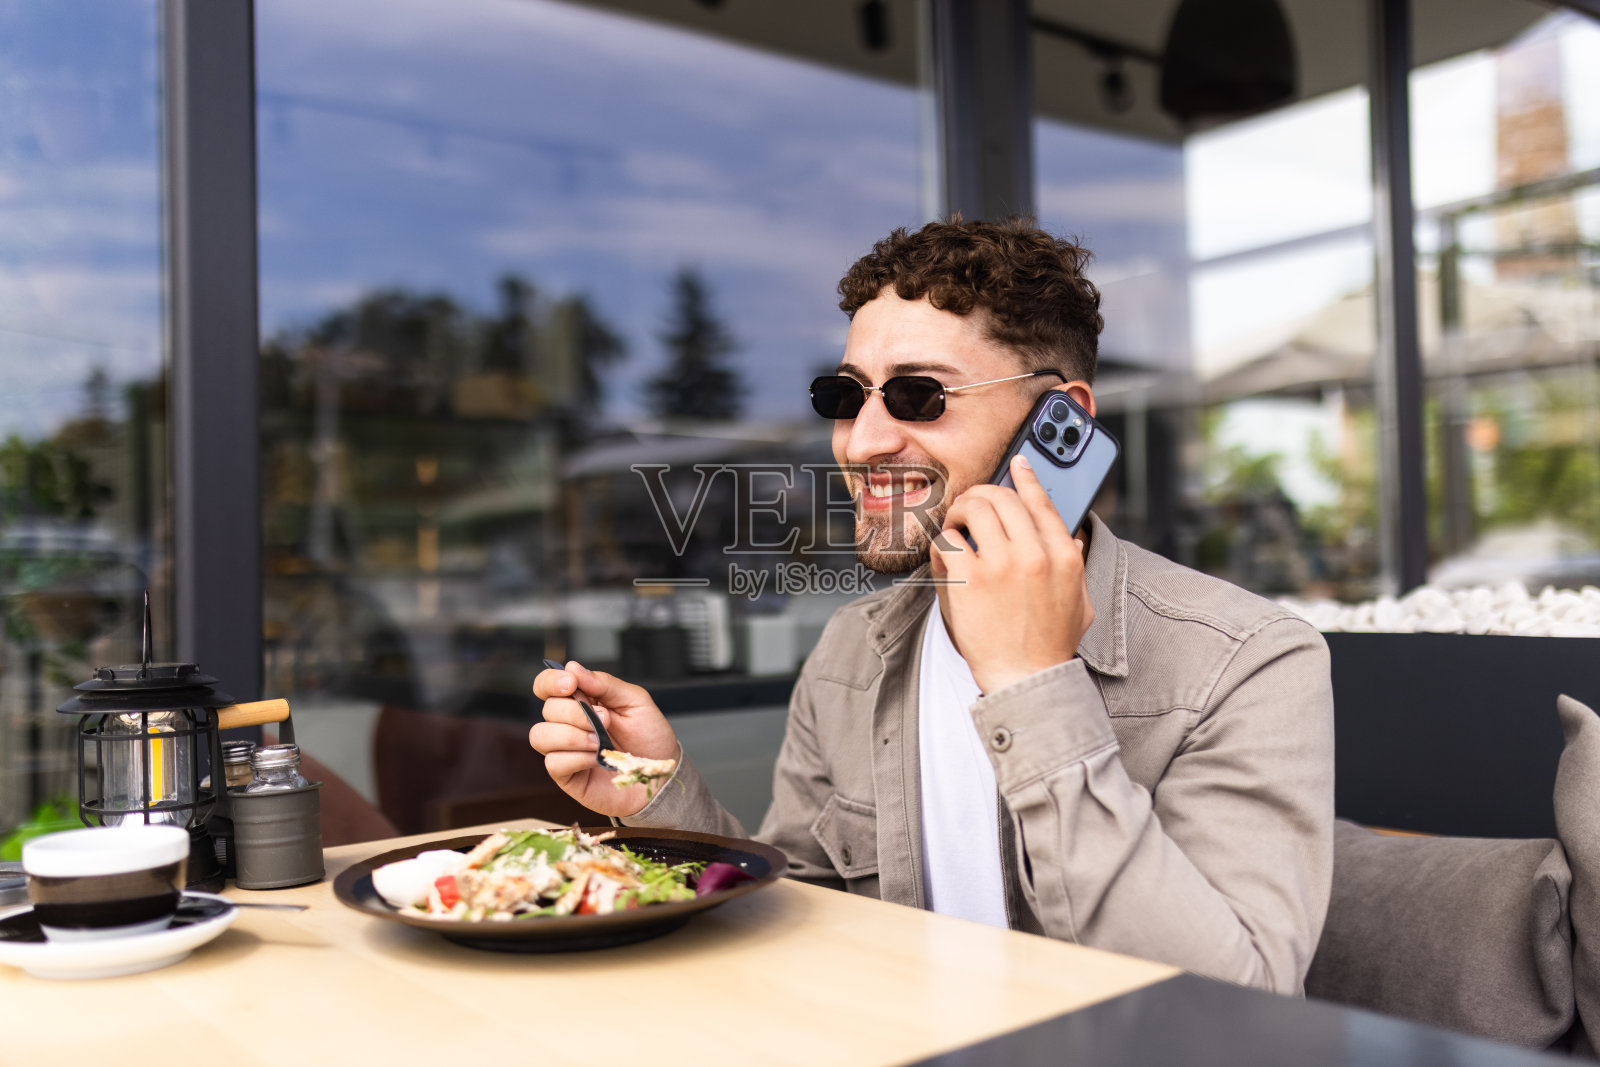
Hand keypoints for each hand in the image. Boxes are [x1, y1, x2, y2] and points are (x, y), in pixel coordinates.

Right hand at [529, 661, 679, 817]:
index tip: (570, 684)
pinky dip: (577, 758)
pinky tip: (597, 759)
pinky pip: (553, 762)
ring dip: (572, 736)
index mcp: (582, 700)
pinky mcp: (566, 775)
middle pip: (548, 709)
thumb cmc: (649, 736)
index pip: (547, 685)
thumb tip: (573, 668)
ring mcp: (564, 749)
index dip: (550, 681)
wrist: (661, 773)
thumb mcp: (635, 701)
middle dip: (576, 713)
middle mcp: (568, 723)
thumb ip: (605, 684)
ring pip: (540, 736)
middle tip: (606, 719)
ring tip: (599, 741)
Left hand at [929, 453, 1093, 693]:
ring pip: (973, 509)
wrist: (1026, 677)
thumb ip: (1075, 565)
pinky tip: (946, 557)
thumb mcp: (1079, 601)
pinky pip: (948, 541)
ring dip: (959, 512)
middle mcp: (1033, 554)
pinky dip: (942, 544)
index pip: (1042, 501)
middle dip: (982, 494)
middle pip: (1002, 497)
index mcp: (1062, 556)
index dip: (1027, 476)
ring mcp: (1000, 565)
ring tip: (956, 527)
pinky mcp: (969, 580)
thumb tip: (1072, 537)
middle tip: (970, 505)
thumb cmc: (1050, 643)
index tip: (1017, 462)